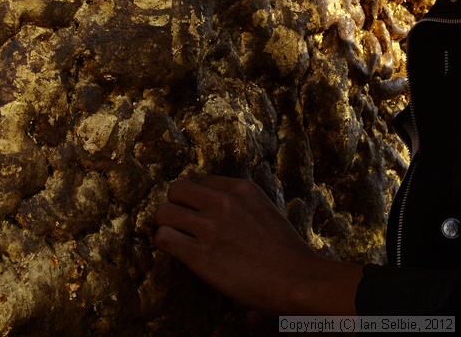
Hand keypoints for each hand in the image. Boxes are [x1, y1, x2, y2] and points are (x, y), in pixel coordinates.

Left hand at [154, 175, 361, 315]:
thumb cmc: (286, 252)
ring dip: (166, 225)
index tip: (201, 213)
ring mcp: (211, 226)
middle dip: (176, 205)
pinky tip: (177, 253)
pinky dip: (164, 245)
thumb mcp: (267, 211)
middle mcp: (224, 201)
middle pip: (177, 189)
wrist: (296, 279)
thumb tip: (226, 210)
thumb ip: (243, 206)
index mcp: (243, 188)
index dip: (198, 199)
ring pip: (164, 212)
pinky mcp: (200, 254)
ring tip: (176, 238)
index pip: (202, 181)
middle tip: (182, 223)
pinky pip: (163, 238)